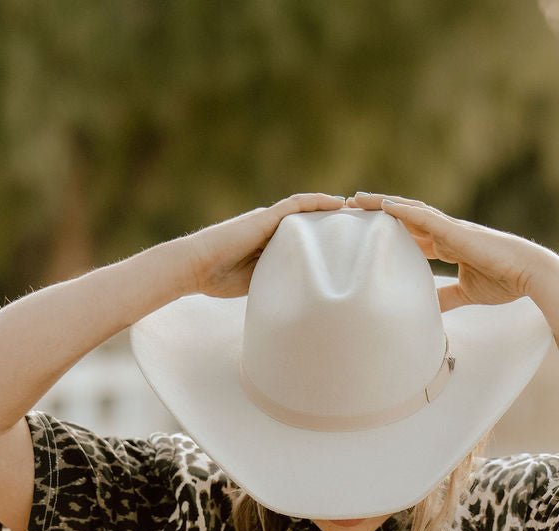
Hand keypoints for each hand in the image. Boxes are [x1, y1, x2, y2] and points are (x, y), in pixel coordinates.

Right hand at [180, 192, 346, 298]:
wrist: (196, 266)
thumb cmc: (217, 279)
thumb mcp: (256, 283)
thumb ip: (276, 281)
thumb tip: (297, 300)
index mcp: (270, 244)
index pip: (305, 238)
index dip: (326, 238)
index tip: (348, 244)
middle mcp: (271, 228)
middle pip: (310, 222)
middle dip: (335, 222)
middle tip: (362, 226)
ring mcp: (268, 220)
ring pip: (308, 210)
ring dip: (333, 208)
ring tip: (358, 210)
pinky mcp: (265, 216)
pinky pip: (297, 204)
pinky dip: (318, 202)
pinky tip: (338, 203)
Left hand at [344, 192, 558, 311]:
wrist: (529, 274)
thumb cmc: (504, 281)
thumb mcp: (467, 293)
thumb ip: (447, 297)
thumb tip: (428, 310)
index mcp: (448, 245)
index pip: (411, 236)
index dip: (387, 233)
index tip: (364, 232)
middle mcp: (446, 232)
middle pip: (404, 218)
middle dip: (377, 213)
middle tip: (349, 209)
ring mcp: (450, 228)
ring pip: (409, 211)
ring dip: (382, 203)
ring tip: (356, 199)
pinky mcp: (456, 230)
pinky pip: (424, 216)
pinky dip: (403, 210)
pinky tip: (383, 205)